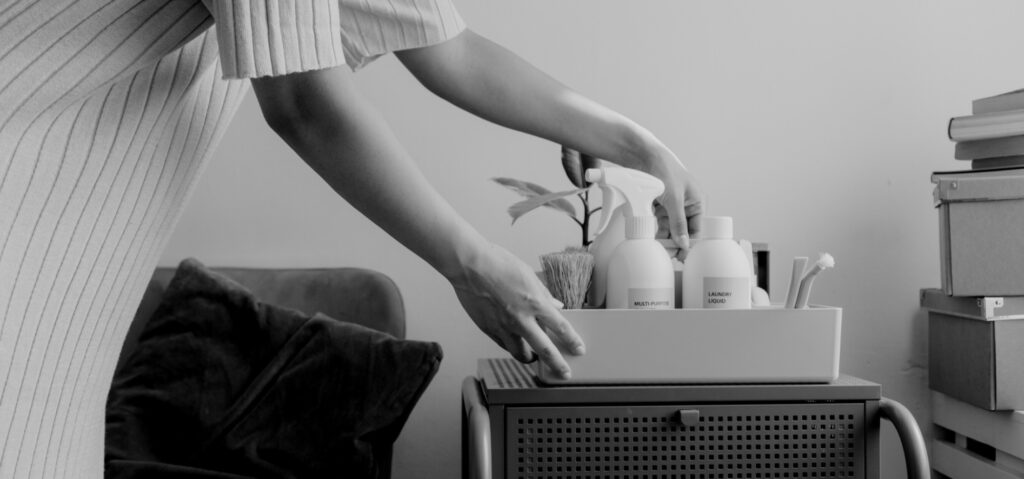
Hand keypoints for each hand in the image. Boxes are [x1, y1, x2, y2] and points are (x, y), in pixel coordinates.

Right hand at [450, 243, 584, 378]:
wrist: (469, 266)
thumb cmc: (498, 264)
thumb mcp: (528, 275)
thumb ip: (543, 294)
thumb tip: (555, 305)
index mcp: (535, 302)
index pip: (560, 327)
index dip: (572, 341)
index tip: (579, 349)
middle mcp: (521, 318)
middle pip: (545, 349)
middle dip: (558, 364)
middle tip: (564, 373)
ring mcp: (503, 326)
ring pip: (520, 354)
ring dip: (530, 358)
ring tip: (533, 358)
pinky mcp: (488, 329)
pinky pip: (503, 345)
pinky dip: (510, 347)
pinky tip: (513, 343)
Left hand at [640, 134, 703, 260]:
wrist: (643, 155)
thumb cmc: (664, 170)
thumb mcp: (674, 198)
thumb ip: (678, 222)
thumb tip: (684, 243)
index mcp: (697, 202)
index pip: (697, 229)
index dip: (691, 243)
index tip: (683, 257)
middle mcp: (687, 205)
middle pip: (684, 231)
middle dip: (677, 243)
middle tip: (669, 256)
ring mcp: (672, 207)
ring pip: (671, 229)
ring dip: (665, 239)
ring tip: (659, 251)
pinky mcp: (659, 207)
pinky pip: (660, 224)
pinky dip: (656, 232)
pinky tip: (653, 240)